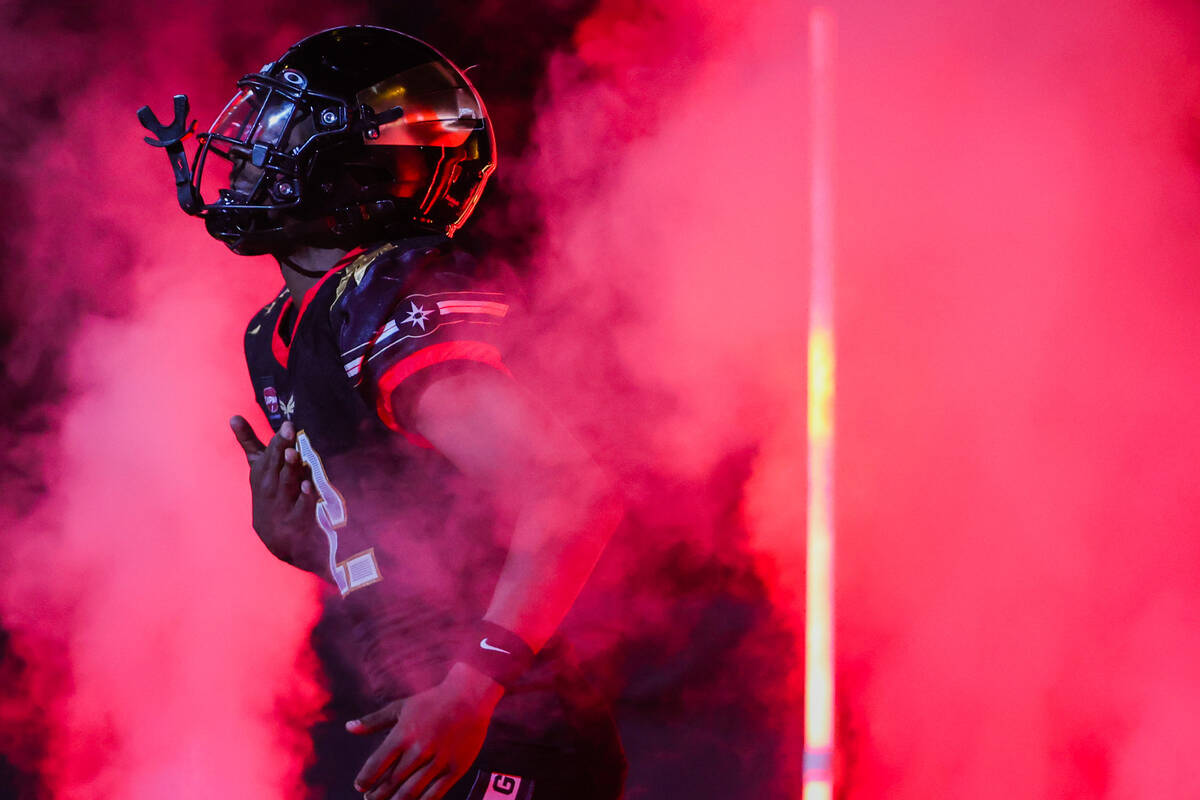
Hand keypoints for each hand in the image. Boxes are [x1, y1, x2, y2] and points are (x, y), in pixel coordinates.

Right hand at [229, 416, 321, 572]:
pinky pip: (301, 507)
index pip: (269, 454)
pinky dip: (304, 497)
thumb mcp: (260, 470)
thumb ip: (250, 443)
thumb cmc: (271, 495)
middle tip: (289, 430)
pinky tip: (309, 486)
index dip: (278, 440)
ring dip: (291, 468)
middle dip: (282, 448)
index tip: (287, 424)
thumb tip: (233, 416)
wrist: (278, 539)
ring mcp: (282, 505)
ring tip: (294, 453)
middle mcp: (269, 488)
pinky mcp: (296, 520)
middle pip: (276, 466)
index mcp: (261, 474)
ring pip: (287, 484)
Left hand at [347, 663, 504, 799]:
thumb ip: (374, 721)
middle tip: (370, 798)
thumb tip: (349, 728)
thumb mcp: (401, 706)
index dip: (365, 780)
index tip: (360, 786)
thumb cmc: (433, 700)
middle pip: (391, 783)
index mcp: (403, 734)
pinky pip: (434, 794)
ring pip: (410, 792)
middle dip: (377, 795)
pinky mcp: (454, 769)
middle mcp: (419, 750)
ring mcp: (438, 762)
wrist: (470, 696)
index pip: (376, 765)